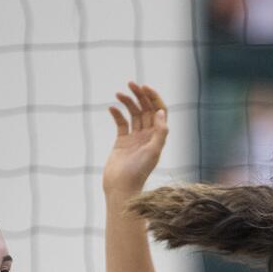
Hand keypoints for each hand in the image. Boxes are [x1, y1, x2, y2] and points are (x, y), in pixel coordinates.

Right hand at [103, 81, 168, 197]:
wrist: (121, 188)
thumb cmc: (138, 172)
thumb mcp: (153, 152)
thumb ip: (160, 132)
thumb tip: (160, 112)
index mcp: (157, 137)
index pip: (159, 111)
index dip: (154, 98)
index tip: (144, 87)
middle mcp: (148, 136)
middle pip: (146, 110)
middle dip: (140, 96)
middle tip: (131, 84)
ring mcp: (135, 139)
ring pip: (133, 114)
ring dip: (128, 102)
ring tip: (119, 94)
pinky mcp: (122, 142)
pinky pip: (121, 124)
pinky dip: (117, 114)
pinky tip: (112, 108)